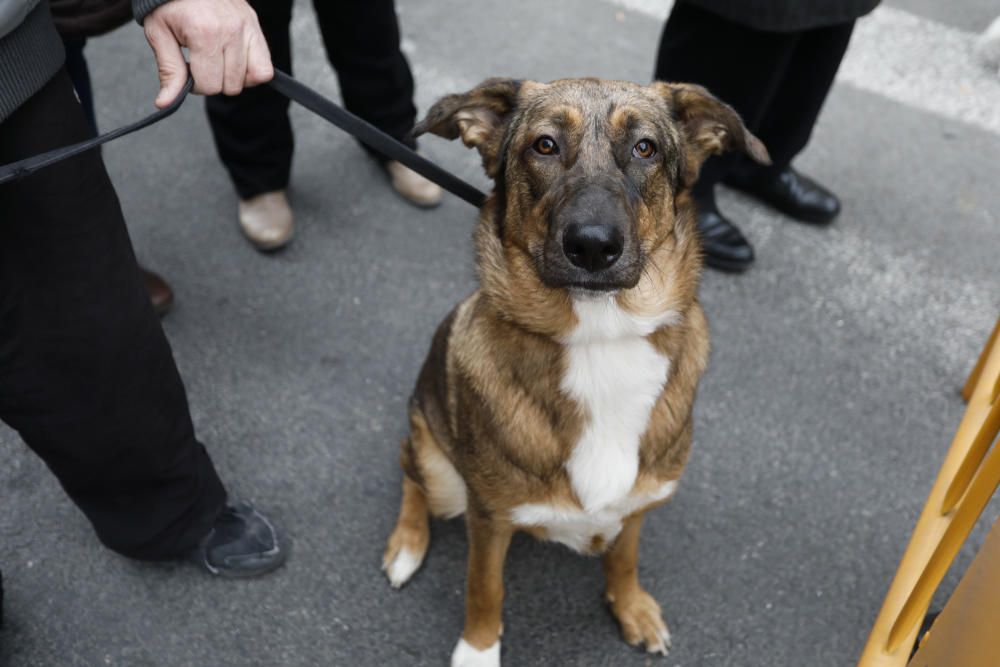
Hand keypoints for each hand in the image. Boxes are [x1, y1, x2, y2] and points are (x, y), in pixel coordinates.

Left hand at [142, 0, 273, 107]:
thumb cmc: (170, 4)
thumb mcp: (159, 34)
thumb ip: (169, 71)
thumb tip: (165, 103)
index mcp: (204, 33)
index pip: (209, 85)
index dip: (195, 85)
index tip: (187, 68)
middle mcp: (230, 31)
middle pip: (230, 86)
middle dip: (214, 81)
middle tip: (201, 62)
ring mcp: (247, 29)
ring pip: (250, 79)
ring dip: (232, 77)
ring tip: (218, 60)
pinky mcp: (256, 28)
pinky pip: (265, 69)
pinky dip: (252, 72)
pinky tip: (235, 62)